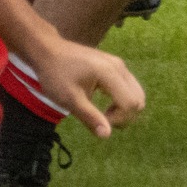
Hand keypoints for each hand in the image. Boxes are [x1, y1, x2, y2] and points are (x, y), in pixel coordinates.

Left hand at [23, 36, 145, 138]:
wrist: (47, 51)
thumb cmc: (56, 75)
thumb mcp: (70, 99)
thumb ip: (90, 117)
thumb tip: (106, 135)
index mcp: (110, 73)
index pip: (130, 103)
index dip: (118, 120)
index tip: (98, 122)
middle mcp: (119, 67)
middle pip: (138, 99)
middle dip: (125, 116)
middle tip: (103, 120)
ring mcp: (118, 64)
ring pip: (136, 93)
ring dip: (124, 109)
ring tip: (103, 114)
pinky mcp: (114, 65)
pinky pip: (129, 87)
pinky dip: (122, 100)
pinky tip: (104, 103)